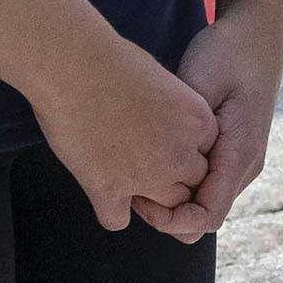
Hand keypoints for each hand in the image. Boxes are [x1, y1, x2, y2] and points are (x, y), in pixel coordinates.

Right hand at [40, 32, 223, 234]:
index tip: (161, 144)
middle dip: (171, 179)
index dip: (183, 152)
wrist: (76, 66)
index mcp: (198, 123)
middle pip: (190, 184)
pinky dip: (110, 212)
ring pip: (164, 208)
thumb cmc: (113, 61)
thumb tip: (160, 117)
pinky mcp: (110, 190)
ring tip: (125, 182)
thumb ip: (171, 108)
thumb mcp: (162, 80)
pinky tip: (103, 197)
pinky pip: (117, 220)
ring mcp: (148, 177)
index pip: (206, 155)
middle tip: (142, 164)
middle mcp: (180, 155)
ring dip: (148, 199)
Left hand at [143, 0, 282, 241]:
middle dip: (165, 211)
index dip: (168, 221)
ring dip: (172, 196)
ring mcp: (244, 159)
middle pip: (202, 217)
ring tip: (138, 167)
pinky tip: (155, 155)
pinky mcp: (235, 150)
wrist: (256, 29)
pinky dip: (180, 181)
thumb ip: (187, 134)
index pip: (205, 218)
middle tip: (129, 181)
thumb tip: (165, 175)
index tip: (137, 198)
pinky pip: (207, 183)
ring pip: (204, 202)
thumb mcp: (202, 88)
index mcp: (241, 154)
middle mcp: (247, 165)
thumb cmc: (228, 53)